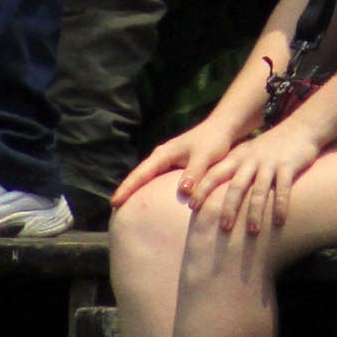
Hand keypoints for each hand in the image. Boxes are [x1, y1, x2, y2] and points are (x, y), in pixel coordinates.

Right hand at [111, 113, 247, 213]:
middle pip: (139, 175)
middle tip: (113, 208)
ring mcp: (167, 160)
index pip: (141, 174)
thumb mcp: (204, 158)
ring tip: (125, 206)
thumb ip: (194, 173)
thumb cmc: (214, 141)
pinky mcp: (174, 165)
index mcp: (164, 154)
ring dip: (136, 189)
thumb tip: (183, 192)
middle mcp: (161, 156)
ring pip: (146, 177)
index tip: (114, 202)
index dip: (127, 188)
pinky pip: (156, 178)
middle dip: (126, 190)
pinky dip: (149, 188)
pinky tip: (147, 198)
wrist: (223, 128)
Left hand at [182, 116, 325, 235]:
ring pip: (258, 190)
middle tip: (223, 228)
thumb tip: (215, 192)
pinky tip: (279, 222)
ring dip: (254, 212)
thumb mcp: (248, 153)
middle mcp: (251, 160)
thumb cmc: (271, 147)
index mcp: (238, 157)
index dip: (203, 190)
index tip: (192, 207)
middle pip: (235, 186)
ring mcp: (269, 163)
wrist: (300, 127)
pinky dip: (280, 206)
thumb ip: (234, 168)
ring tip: (252, 232)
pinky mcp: (288, 166)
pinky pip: (282, 189)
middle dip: (228, 208)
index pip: (215, 174)